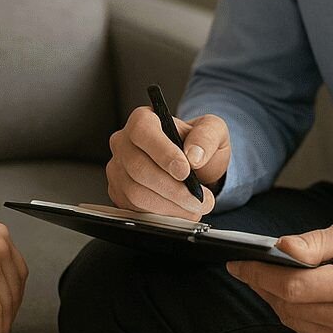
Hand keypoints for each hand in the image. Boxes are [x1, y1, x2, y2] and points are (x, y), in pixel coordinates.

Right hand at [106, 106, 230, 218]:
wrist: (193, 166)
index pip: (143, 131)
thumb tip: (194, 154)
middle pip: (138, 167)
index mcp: (144, 119)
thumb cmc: (197, 145)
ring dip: (169, 205)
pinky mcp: (119, 191)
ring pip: (135, 191)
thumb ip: (207, 136)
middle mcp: (125, 141)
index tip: (185, 171)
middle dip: (172, 188)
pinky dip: (161, 213)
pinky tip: (179, 209)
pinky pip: (134, 207)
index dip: (163, 152)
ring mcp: (118, 168)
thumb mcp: (213, 131)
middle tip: (198, 199)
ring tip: (193, 206)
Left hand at [226, 222, 332, 332]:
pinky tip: (293, 294)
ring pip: (292, 321)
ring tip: (267, 276)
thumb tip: (280, 247)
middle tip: (246, 265)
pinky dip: (293, 313)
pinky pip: (305, 332)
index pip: (293, 286)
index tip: (237, 262)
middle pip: (288, 305)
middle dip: (261, 283)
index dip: (259, 274)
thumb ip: (314, 242)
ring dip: (274, 298)